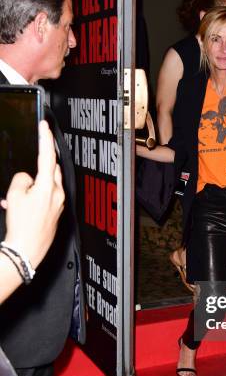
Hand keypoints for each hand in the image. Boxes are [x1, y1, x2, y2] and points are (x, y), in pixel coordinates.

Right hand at [1, 121, 64, 268]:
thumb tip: (27, 178)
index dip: (45, 138)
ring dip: (36, 183)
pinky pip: (48, 196)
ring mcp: (59, 203)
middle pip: (51, 168)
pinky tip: (23, 206)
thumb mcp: (14, 196)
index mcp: (47, 186)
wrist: (26, 250)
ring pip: (49, 183)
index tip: (44, 125)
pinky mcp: (57, 212)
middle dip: (40, 164)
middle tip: (27, 170)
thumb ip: (21, 179)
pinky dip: (37, 195)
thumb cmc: (21, 226)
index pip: (48, 155)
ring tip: (18, 196)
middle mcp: (58, 193)